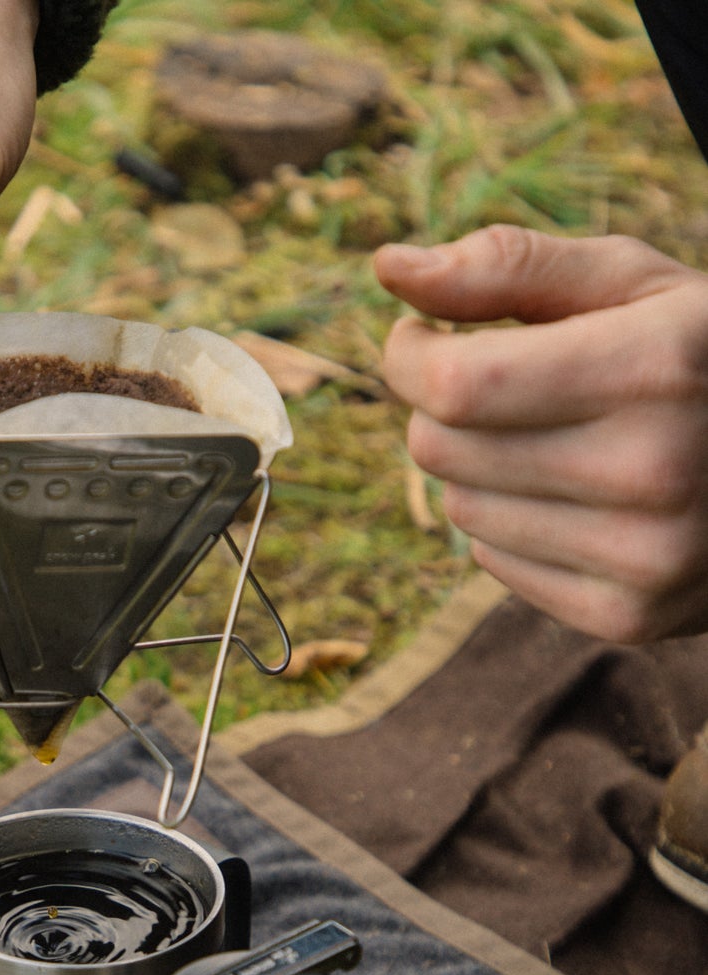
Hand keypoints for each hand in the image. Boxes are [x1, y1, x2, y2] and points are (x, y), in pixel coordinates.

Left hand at [376, 226, 707, 641]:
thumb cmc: (703, 358)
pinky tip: (576, 498)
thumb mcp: (632, 284)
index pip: (455, 384)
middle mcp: (651, 469)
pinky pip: (493, 563)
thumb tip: (389, 267)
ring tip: (558, 442)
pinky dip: (510, 526)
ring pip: (461, 509)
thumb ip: (509, 267)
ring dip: (480, 467)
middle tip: (501, 386)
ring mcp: (643, 556)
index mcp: (655, 367)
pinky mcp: (628, 617)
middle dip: (446, 408)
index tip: (421, 338)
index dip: (411, 356)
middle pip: (442, 449)